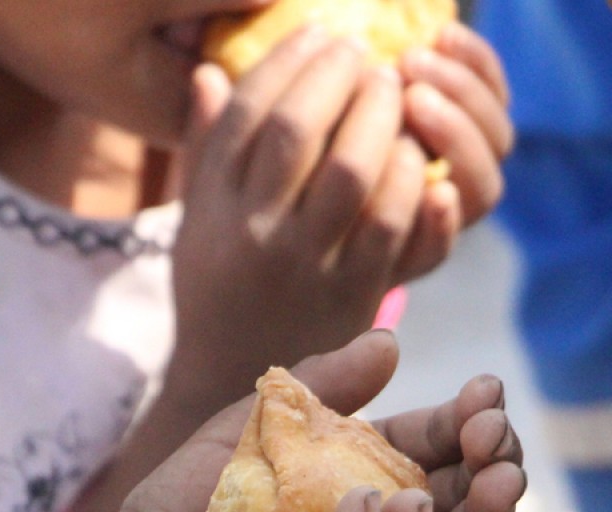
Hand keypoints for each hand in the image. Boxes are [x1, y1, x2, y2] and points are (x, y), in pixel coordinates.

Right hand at [163, 26, 512, 410]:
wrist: (235, 377)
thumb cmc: (220, 282)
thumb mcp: (196, 219)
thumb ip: (204, 148)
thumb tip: (208, 71)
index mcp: (211, 205)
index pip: (246, 112)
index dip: (289, 61)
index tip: (321, 33)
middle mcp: (254, 233)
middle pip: (299, 131)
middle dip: (341, 79)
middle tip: (368, 57)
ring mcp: (306, 266)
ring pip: (353, 173)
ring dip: (382, 121)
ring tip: (397, 95)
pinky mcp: (353, 294)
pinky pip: (391, 225)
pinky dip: (410, 179)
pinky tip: (415, 154)